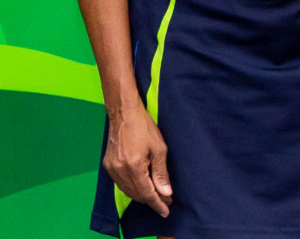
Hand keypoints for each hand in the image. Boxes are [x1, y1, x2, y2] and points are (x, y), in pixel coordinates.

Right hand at [103, 102, 172, 216]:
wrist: (124, 114)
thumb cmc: (144, 128)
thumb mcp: (159, 149)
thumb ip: (161, 173)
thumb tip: (166, 193)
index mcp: (133, 166)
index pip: (147, 193)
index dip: (157, 203)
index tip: (166, 210)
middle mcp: (120, 171)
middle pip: (137, 194)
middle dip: (152, 199)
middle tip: (166, 200)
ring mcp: (111, 169)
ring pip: (128, 190)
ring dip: (142, 195)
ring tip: (157, 195)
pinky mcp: (108, 166)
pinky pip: (121, 183)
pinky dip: (132, 187)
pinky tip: (142, 186)